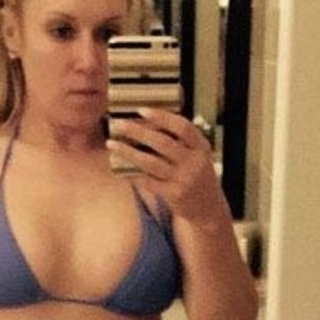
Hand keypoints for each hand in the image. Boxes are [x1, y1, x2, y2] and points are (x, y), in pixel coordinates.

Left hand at [106, 108, 225, 224]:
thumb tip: (145, 122)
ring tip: (111, 144)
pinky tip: (119, 166)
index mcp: (201, 147)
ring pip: (150, 163)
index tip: (141, 110)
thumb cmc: (196, 175)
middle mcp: (195, 163)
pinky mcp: (173, 195)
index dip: (162, 117)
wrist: (208, 209)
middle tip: (118, 124)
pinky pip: (148, 181)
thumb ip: (180, 141)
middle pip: (163, 143)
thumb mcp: (197, 155)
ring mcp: (184, 180)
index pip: (183, 127)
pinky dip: (132, 172)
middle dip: (137, 131)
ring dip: (128, 152)